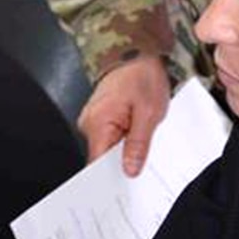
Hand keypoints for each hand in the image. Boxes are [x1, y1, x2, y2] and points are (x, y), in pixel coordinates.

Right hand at [78, 55, 169, 176]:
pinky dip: (125, 140)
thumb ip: (138, 144)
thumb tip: (130, 170)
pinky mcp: (101, 116)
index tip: (127, 188)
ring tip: (143, 144)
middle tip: (144, 167)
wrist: (136, 50)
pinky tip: (138, 136)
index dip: (112, 178)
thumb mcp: (149, 113)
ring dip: (126, 150)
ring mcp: (93, 119)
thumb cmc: (142, 75)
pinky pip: (111, 136)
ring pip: (109, 147)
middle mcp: (89, 122)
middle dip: (123, 164)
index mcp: (97, 123)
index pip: (97, 164)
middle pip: (103, 157)